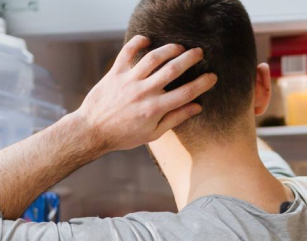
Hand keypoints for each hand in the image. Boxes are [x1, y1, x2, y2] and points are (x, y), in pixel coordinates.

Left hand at [73, 35, 217, 153]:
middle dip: (189, 59)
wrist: (93, 131)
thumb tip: (197, 107)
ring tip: (179, 47)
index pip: (186, 93)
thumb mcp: (153, 134)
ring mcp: (129, 81)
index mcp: (155, 109)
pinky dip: (137, 43)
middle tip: (199, 53)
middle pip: (172, 70)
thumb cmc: (125, 135)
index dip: (202, 84)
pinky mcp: (114, 73)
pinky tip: (147, 40)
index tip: (212, 76)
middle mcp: (144, 92)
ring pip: (153, 58)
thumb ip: (175, 118)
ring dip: (169, 49)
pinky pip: (126, 52)